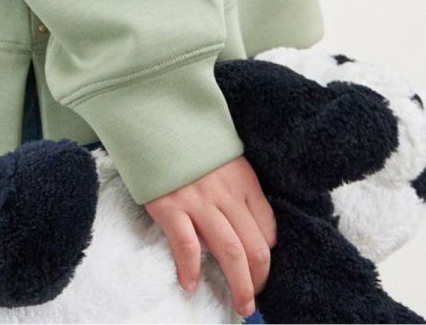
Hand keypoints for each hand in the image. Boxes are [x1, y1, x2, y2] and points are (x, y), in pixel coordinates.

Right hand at [143, 154, 275, 318]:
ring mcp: (199, 201)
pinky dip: (191, 269)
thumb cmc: (191, 144)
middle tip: (253, 300)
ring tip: (239, 305)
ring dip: (239, 285)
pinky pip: (188, 246)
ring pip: (230, 252)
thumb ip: (239, 189)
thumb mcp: (226, 159)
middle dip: (259, 280)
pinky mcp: (171, 207)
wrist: (157, 119)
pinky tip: (190, 284)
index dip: (266, 256)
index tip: (259, 270)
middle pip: (254, 247)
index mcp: (243, 182)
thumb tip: (252, 227)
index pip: (268, 228)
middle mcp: (227, 194)